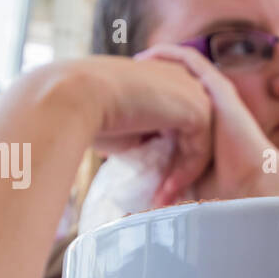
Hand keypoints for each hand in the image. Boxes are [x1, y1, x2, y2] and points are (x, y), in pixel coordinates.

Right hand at [69, 55, 215, 207]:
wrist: (77, 97)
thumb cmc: (90, 112)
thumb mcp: (125, 128)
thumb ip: (146, 138)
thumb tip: (151, 161)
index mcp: (163, 77)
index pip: (176, 120)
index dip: (166, 154)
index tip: (151, 181)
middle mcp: (182, 79)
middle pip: (191, 132)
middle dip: (178, 166)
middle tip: (160, 195)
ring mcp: (193, 90)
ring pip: (199, 143)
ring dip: (182, 175)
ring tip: (161, 199)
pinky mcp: (198, 108)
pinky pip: (201, 149)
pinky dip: (185, 173)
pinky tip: (165, 190)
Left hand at [134, 44, 278, 199]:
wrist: (251, 181)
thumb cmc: (222, 186)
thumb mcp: (185, 172)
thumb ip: (168, 171)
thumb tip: (142, 197)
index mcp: (205, 123)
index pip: (176, 100)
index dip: (152, 95)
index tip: (128, 96)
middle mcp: (211, 105)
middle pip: (177, 80)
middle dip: (152, 74)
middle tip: (126, 73)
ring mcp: (217, 95)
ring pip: (184, 66)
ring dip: (159, 60)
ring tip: (135, 61)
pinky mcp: (220, 89)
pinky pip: (193, 61)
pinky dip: (171, 54)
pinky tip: (149, 55)